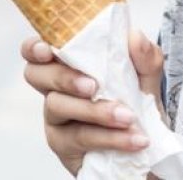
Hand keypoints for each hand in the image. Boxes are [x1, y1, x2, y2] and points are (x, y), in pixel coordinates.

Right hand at [21, 30, 166, 175]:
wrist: (149, 140)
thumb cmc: (137, 100)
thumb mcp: (147, 75)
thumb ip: (144, 56)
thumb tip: (134, 37)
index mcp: (70, 64)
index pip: (37, 50)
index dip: (34, 47)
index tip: (46, 50)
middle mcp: (56, 88)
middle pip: (36, 75)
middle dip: (64, 77)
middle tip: (93, 86)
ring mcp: (57, 118)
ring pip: (59, 107)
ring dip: (95, 111)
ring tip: (128, 117)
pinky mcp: (65, 146)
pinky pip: (80, 137)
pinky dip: (109, 137)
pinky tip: (133, 139)